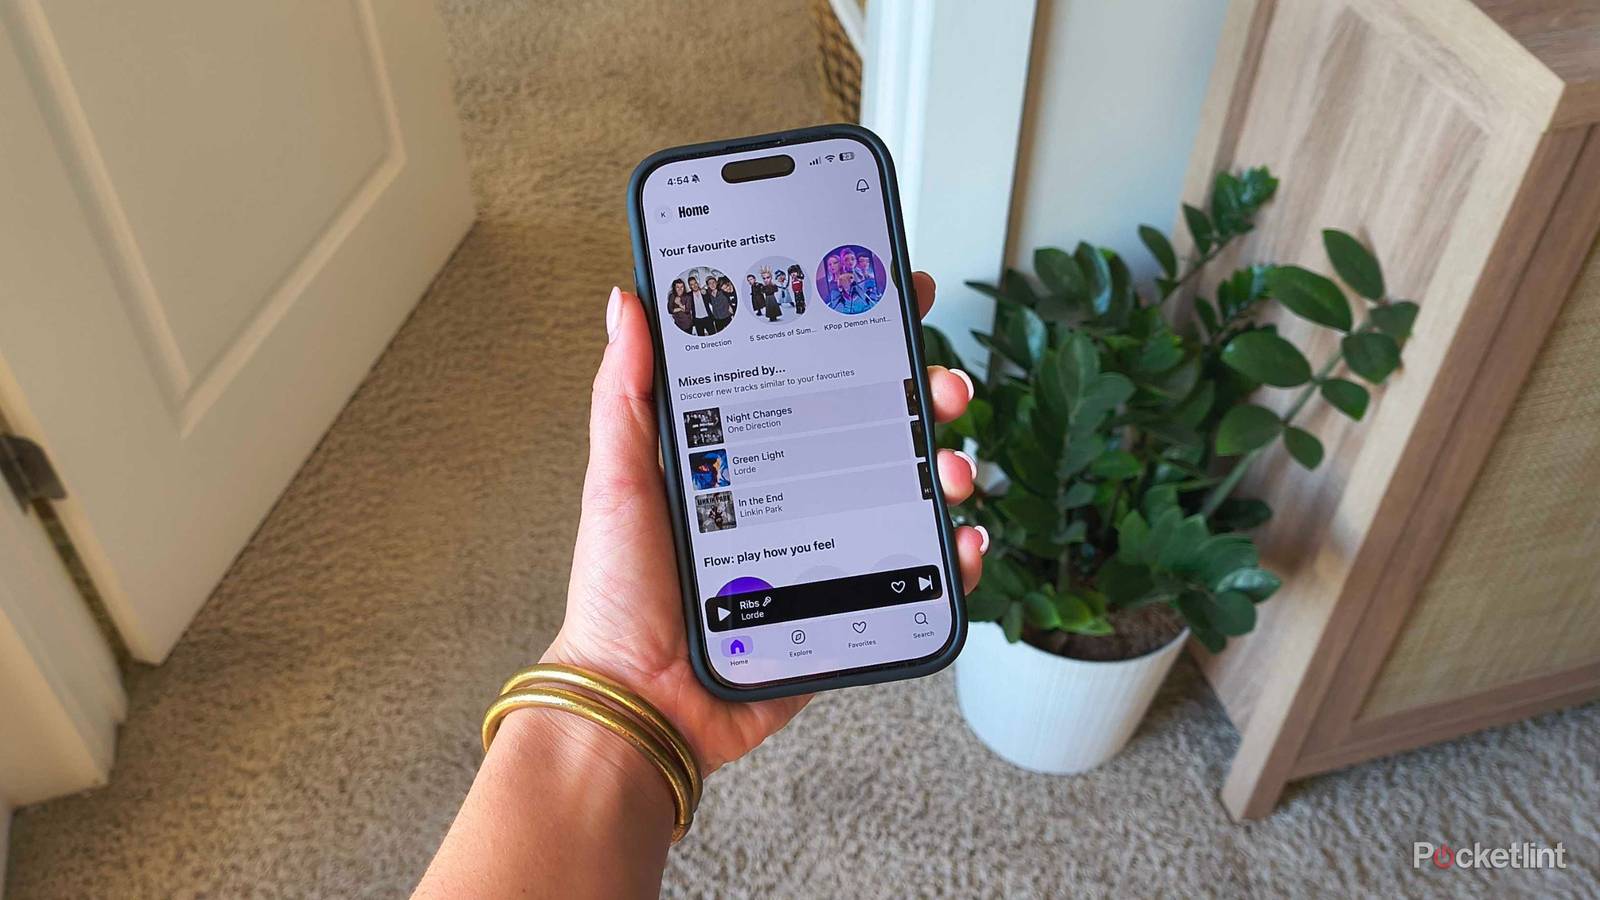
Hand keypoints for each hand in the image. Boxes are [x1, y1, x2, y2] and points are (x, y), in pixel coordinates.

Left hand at [544, 273, 986, 772]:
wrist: (641, 701)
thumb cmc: (619, 596)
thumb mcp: (617, 482)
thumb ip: (627, 395)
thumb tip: (628, 305)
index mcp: (743, 450)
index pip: (812, 372)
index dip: (858, 330)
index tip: (893, 290)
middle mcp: (794, 489)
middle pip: (879, 423)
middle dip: (925, 393)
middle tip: (940, 385)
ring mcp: (829, 545)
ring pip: (912, 490)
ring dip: (949, 466)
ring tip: (953, 469)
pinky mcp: (852, 601)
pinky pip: (920, 572)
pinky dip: (956, 555)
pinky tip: (964, 540)